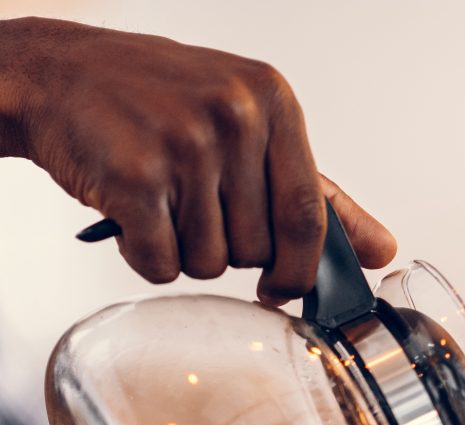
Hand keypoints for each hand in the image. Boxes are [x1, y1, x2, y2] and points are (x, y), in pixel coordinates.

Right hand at [0, 17, 395, 302]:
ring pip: (212, 263)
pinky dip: (145, 257)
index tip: (283, 286)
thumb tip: (383, 250)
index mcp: (273, 102)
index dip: (300, 268)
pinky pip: (163, 266)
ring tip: (161, 201)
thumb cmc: (160, 104)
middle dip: (229, 251)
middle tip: (195, 208)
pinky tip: (134, 215)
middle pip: (259, 250)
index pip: (311, 216)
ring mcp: (184, 143)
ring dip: (184, 252)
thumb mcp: (252, 127)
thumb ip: (320, 194)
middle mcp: (235, 116)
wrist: (58, 74)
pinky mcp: (135, 177)